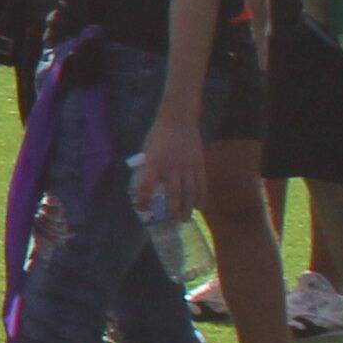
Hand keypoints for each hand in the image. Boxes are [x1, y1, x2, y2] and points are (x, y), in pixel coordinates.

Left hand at [137, 100, 205, 227]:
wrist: (179, 119)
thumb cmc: (158, 135)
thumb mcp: (146, 150)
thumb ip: (147, 168)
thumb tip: (143, 187)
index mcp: (153, 163)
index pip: (145, 185)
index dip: (142, 199)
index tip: (141, 209)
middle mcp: (171, 167)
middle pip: (173, 194)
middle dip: (172, 211)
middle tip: (172, 223)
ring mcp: (188, 166)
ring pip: (190, 192)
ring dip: (188, 208)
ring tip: (186, 219)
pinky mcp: (199, 164)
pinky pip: (202, 184)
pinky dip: (201, 197)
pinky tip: (200, 207)